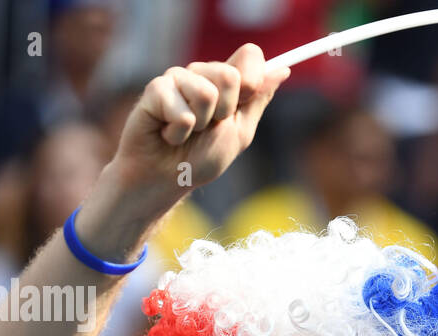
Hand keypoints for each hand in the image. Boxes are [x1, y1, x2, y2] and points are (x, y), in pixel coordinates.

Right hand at [112, 44, 289, 209]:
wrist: (167, 177)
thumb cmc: (201, 157)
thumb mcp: (240, 131)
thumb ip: (258, 100)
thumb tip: (283, 70)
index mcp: (225, 81)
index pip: (251, 55)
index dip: (253, 80)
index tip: (242, 104)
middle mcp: (201, 74)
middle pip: (230, 75)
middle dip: (225, 112)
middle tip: (208, 126)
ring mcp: (177, 78)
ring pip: (206, 93)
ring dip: (200, 125)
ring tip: (186, 131)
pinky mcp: (155, 90)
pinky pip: (181, 112)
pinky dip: (178, 133)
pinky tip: (168, 134)